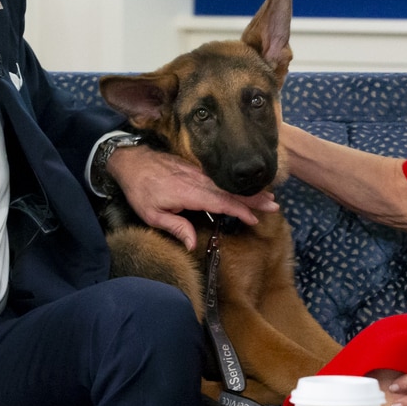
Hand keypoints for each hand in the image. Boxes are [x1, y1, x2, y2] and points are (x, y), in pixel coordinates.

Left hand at [107, 145, 278, 249]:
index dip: (238, 210)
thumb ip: (174, 227)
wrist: (132, 161)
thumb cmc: (140, 190)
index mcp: (187, 193)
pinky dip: (235, 185)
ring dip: (248, 191)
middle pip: (229, 191)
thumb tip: (193, 244)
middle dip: (253, 198)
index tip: (254, 217)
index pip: (219, 202)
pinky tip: (245, 189)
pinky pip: (219, 179)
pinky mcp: (196, 170)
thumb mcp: (151, 215)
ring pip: (227, 184)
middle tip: (274, 205)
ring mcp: (197, 174)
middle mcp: (197, 181)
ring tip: (269, 197)